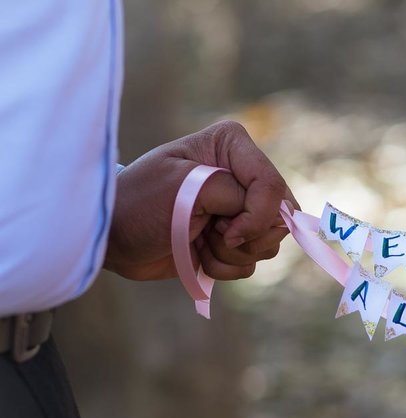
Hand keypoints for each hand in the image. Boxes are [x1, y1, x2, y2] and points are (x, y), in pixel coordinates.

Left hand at [106, 120, 297, 280]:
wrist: (112, 238)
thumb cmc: (139, 203)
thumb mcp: (187, 187)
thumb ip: (238, 197)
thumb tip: (270, 227)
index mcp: (232, 147)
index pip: (272, 187)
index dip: (256, 217)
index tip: (223, 231)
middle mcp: (243, 176)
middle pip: (279, 218)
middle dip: (245, 237)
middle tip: (209, 231)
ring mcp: (241, 210)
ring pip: (268, 244)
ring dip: (231, 254)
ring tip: (197, 241)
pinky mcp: (234, 240)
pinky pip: (252, 263)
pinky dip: (224, 267)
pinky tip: (197, 254)